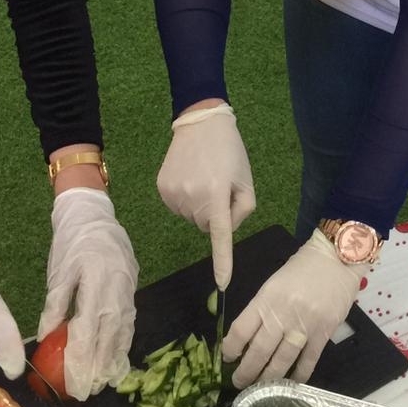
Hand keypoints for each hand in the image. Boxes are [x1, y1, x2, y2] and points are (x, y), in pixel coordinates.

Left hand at [37, 188, 138, 398]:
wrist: (95, 214)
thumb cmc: (72, 242)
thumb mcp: (59, 272)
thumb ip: (55, 304)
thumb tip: (46, 337)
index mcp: (95, 282)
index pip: (88, 329)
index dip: (81, 360)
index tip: (73, 384)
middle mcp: (116, 288)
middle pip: (108, 335)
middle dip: (98, 367)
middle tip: (87, 393)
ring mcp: (128, 289)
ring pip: (123, 330)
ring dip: (114, 359)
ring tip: (105, 383)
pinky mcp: (132, 289)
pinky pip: (130, 321)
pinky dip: (124, 342)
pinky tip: (118, 359)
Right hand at [157, 103, 254, 287]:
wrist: (200, 122)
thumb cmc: (230, 152)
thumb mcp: (246, 181)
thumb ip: (241, 211)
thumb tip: (223, 230)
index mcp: (216, 195)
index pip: (220, 237)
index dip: (222, 262)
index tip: (223, 284)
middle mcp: (192, 198)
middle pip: (206, 225)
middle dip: (214, 212)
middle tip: (218, 184)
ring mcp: (173, 194)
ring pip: (191, 217)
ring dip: (199, 204)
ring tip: (204, 176)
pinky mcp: (162, 189)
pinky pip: (178, 207)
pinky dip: (186, 198)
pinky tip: (190, 176)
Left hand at [222, 231, 359, 387]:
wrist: (337, 259)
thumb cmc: (302, 269)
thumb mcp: (274, 283)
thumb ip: (262, 309)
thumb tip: (247, 339)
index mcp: (266, 298)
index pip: (241, 329)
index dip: (230, 348)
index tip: (227, 357)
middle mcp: (282, 314)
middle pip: (258, 351)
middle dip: (245, 372)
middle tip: (238, 382)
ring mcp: (304, 326)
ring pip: (281, 361)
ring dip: (267, 379)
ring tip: (258, 390)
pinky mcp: (323, 334)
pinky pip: (307, 362)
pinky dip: (297, 376)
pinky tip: (289, 384)